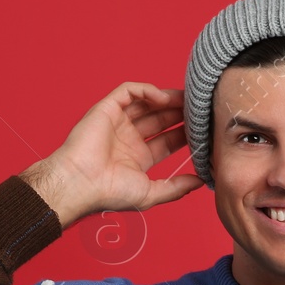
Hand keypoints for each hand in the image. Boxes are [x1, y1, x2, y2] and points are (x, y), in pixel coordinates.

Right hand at [20, 83, 203, 225]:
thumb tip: (200, 182)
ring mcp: (116, 123)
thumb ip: (176, 188)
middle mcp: (127, 138)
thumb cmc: (110, 193)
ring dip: (167, 99)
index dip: (184, 134)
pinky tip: (163, 98)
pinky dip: (146, 90)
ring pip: (146, 103)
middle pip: (159, 119)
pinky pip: (128, 91)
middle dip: (180, 114)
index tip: (203, 130)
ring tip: (187, 100)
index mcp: (137, 158)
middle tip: (200, 110)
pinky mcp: (106, 109)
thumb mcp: (150, 193)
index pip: (166, 140)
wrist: (81, 183)